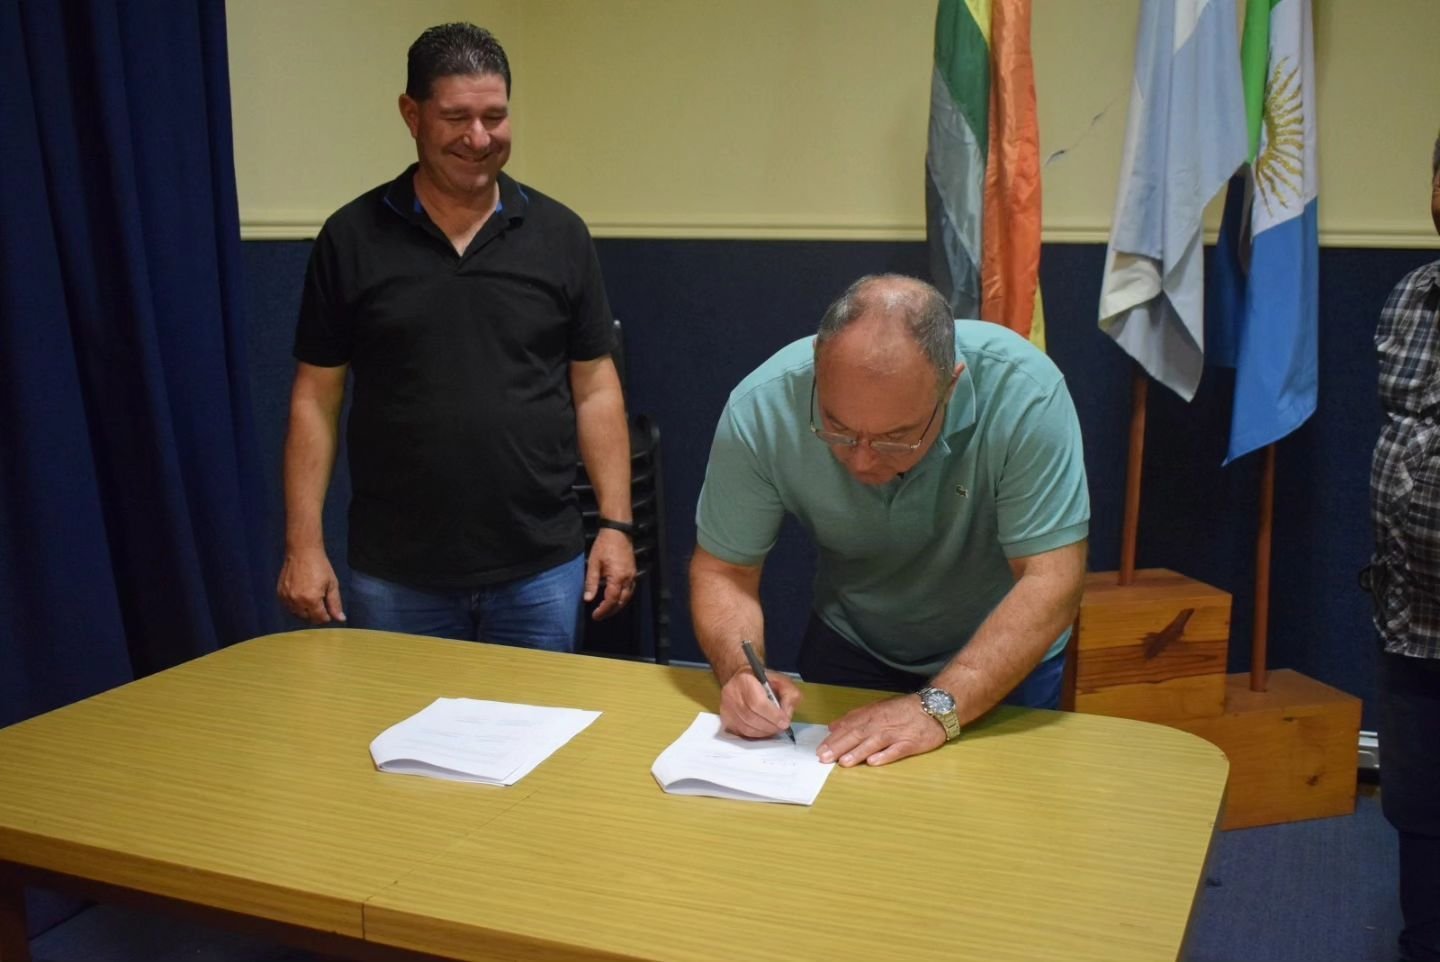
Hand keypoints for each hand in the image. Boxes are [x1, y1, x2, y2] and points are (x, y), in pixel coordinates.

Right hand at [277, 548, 345, 623]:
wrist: (303, 552)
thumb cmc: (320, 566)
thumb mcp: (332, 584)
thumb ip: (335, 604)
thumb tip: (340, 619)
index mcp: (312, 600)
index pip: (319, 618)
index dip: (326, 617)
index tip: (329, 611)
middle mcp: (297, 601)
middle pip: (307, 618)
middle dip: (316, 614)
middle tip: (321, 603)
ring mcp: (286, 597)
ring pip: (297, 613)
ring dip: (305, 611)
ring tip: (311, 599)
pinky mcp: (280, 593)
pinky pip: (288, 606)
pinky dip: (295, 605)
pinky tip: (301, 597)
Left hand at [585, 527, 636, 619]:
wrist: (618, 532)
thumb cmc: (604, 546)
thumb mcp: (593, 564)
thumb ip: (591, 582)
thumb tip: (588, 599)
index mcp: (617, 577)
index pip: (611, 600)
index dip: (603, 610)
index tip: (595, 616)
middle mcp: (628, 579)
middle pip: (621, 602)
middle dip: (610, 611)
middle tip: (599, 616)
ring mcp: (632, 576)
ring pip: (627, 597)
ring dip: (617, 606)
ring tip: (606, 610)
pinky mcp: (633, 573)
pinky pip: (630, 590)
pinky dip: (622, 598)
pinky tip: (615, 599)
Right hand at [719, 668, 801, 738]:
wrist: (743, 680)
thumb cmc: (762, 681)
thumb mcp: (782, 681)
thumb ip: (789, 695)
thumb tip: (786, 715)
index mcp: (744, 680)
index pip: (757, 702)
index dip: (772, 715)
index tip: (784, 722)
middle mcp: (731, 693)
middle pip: (751, 717)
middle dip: (770, 725)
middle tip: (782, 727)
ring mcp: (726, 707)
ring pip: (746, 727)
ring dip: (764, 732)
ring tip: (774, 728)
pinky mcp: (726, 718)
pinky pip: (741, 733)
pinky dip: (756, 735)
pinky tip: (764, 730)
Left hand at [818, 695, 944, 766]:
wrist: (934, 707)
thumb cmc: (903, 710)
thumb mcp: (877, 708)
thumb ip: (854, 717)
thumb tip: (833, 726)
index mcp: (872, 715)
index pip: (849, 727)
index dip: (834, 739)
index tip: (820, 749)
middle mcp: (881, 724)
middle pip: (857, 735)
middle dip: (839, 747)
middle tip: (824, 758)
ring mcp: (896, 734)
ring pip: (874, 743)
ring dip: (858, 752)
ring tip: (844, 762)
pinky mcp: (910, 743)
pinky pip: (896, 751)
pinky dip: (885, 756)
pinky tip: (874, 762)